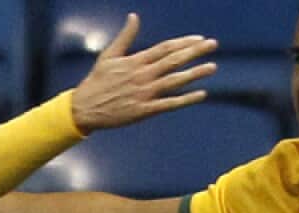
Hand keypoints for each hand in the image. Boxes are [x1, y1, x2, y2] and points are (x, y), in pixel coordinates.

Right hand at [70, 13, 218, 133]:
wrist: (85, 108)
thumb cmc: (97, 81)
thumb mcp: (109, 55)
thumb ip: (125, 36)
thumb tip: (134, 16)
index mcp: (136, 61)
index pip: (165, 48)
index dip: (184, 42)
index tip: (200, 38)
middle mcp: (143, 75)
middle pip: (174, 60)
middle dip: (195, 51)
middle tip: (213, 44)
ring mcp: (145, 93)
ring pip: (175, 81)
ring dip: (195, 73)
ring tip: (213, 66)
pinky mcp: (144, 110)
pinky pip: (169, 104)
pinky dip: (185, 99)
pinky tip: (201, 94)